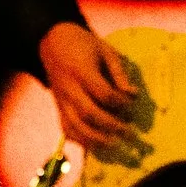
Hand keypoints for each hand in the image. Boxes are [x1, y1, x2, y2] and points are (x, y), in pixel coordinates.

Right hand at [38, 21, 150, 163]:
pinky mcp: (58, 107)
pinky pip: (66, 129)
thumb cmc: (84, 44)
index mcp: (81, 70)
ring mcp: (61, 100)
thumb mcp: (105, 50)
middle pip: (89, 113)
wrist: (52, 41)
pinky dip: (80, 140)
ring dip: (96, 139)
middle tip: (130, 133)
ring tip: (114, 144)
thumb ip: (119, 73)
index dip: (120, 102)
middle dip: (111, 126)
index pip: (103, 93)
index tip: (131, 101)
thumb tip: (133, 95)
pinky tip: (95, 145)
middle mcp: (69, 88)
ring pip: (75, 126)